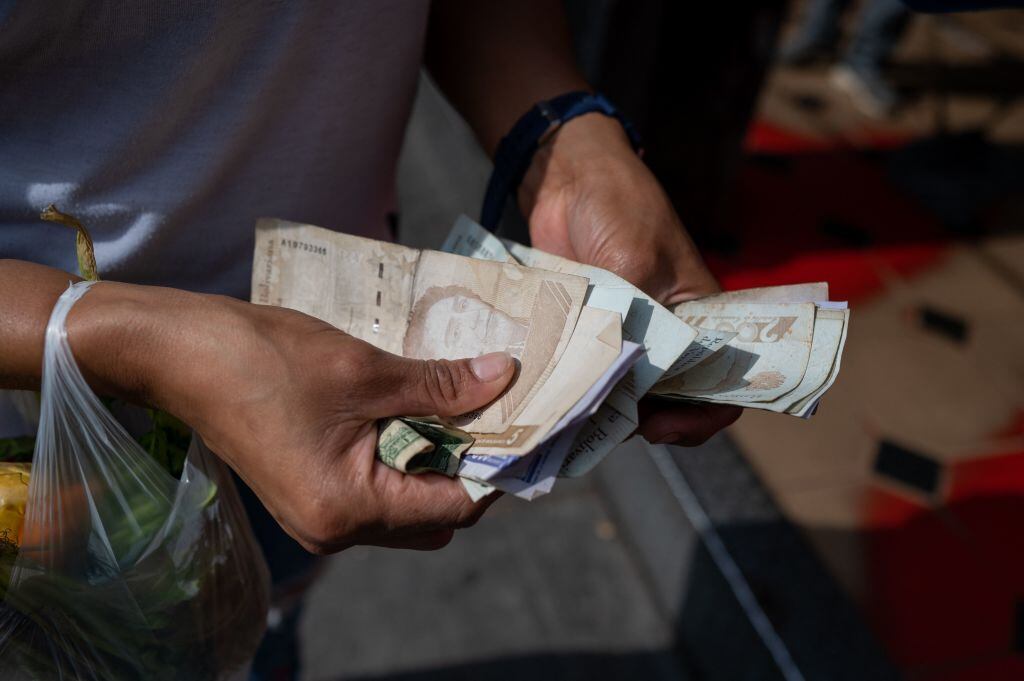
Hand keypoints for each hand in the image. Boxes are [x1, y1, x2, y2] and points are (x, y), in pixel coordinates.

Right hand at [69, 283, 514, 553]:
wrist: (179, 354)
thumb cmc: (265, 360)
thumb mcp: (364, 369)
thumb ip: (440, 384)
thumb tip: (504, 378)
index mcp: (350, 511)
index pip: (455, 508)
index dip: (498, 468)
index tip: (528, 423)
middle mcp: (336, 531)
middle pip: (435, 515)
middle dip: (471, 466)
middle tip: (497, 408)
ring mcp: (320, 517)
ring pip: (408, 501)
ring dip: (438, 458)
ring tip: (462, 401)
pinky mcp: (310, 493)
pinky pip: (378, 487)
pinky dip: (406, 454)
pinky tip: (418, 408)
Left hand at [519, 113, 740, 444]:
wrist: (566, 174)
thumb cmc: (617, 205)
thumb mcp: (633, 261)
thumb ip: (630, 321)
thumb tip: (615, 384)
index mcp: (700, 318)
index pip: (719, 384)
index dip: (699, 417)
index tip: (659, 427)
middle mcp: (666, 336)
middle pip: (666, 401)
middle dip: (641, 420)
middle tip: (603, 422)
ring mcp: (623, 336)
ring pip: (620, 392)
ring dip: (600, 406)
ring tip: (571, 412)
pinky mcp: (585, 331)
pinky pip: (583, 372)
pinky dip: (571, 386)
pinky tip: (550, 394)